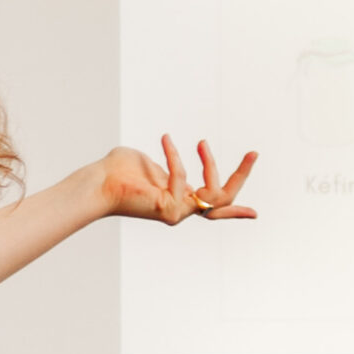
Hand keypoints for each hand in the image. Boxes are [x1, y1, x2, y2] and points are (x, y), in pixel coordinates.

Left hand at [99, 136, 257, 225]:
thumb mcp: (152, 165)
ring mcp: (176, 213)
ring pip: (212, 192)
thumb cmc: (119, 171)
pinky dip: (174, 156)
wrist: (97, 182)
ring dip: (210, 164)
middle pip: (223, 200)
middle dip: (241, 176)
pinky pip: (181, 176)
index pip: (213, 207)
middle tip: (253, 153)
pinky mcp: (167, 210)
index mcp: (178, 200)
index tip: (255, 214)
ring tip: (201, 142)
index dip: (235, 211)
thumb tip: (175, 163)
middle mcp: (180, 210)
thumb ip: (169, 166)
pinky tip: (165, 139)